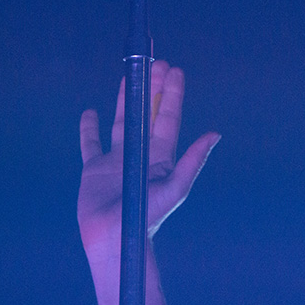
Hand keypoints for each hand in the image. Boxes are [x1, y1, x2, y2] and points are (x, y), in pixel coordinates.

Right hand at [77, 60, 219, 251]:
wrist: (116, 240)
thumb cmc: (148, 217)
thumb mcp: (175, 187)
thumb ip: (193, 160)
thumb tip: (215, 134)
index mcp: (161, 156)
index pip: (168, 117)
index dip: (172, 94)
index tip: (175, 70)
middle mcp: (140, 153)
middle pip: (148, 113)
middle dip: (153, 88)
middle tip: (157, 63)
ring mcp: (117, 160)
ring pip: (122, 121)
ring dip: (127, 99)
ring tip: (130, 76)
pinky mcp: (94, 169)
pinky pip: (90, 143)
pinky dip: (89, 128)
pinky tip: (90, 112)